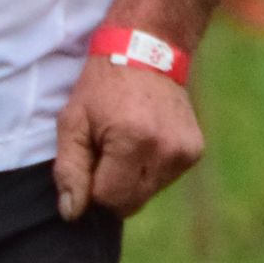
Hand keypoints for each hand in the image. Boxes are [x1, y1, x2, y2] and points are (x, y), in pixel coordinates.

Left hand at [53, 60, 203, 220]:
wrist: (147, 49)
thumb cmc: (103, 86)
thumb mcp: (73, 121)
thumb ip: (69, 169)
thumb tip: (71, 213)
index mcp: (133, 141)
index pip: (108, 198)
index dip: (92, 185)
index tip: (91, 157)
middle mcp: (165, 150)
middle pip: (130, 203)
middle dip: (112, 186)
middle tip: (106, 150)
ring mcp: (184, 152)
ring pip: (147, 194)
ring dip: (131, 179)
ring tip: (125, 142)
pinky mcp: (194, 152)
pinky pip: (163, 180)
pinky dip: (149, 169)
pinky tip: (144, 140)